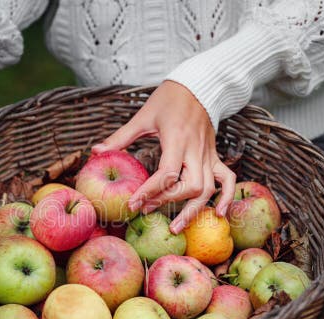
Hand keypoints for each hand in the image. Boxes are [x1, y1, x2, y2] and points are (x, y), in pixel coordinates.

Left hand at [92, 81, 235, 232]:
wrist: (198, 86)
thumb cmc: (169, 99)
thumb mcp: (143, 116)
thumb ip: (121, 137)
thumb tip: (96, 152)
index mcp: (177, 139)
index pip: (167, 173)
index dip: (149, 191)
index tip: (133, 203)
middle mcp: (196, 150)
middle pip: (189, 186)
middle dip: (168, 202)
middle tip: (147, 211)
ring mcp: (208, 155)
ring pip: (207, 188)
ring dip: (193, 210)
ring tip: (176, 227)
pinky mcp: (215, 156)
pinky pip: (228, 180)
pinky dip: (227, 197)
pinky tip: (220, 213)